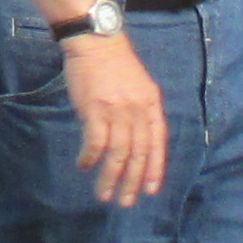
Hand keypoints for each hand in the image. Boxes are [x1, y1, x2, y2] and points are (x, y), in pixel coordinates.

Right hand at [60, 27, 165, 205]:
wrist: (95, 41)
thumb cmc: (114, 64)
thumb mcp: (138, 86)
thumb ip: (139, 112)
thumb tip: (134, 142)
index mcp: (151, 105)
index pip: (157, 143)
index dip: (154, 169)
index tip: (149, 190)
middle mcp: (137, 110)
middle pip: (138, 153)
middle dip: (132, 181)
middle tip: (125, 202)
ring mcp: (117, 110)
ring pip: (117, 153)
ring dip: (110, 177)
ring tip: (103, 194)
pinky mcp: (95, 109)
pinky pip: (96, 142)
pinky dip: (90, 157)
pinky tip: (84, 165)